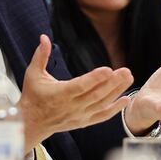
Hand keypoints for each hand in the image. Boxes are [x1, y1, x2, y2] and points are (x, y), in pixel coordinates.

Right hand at [17, 35, 132, 151]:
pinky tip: (125, 99)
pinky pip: (102, 116)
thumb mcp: (33, 73)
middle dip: (112, 82)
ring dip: (117, 91)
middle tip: (126, 71)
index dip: (94, 78)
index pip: (80, 86)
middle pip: (96, 94)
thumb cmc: (33, 95)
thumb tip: (43, 37)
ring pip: (101, 104)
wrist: (32, 122)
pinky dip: (115, 109)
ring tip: (128, 78)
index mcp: (60, 94)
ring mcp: (79, 115)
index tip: (108, 69)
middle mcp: (71, 106)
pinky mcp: (83, 122)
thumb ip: (40, 55)